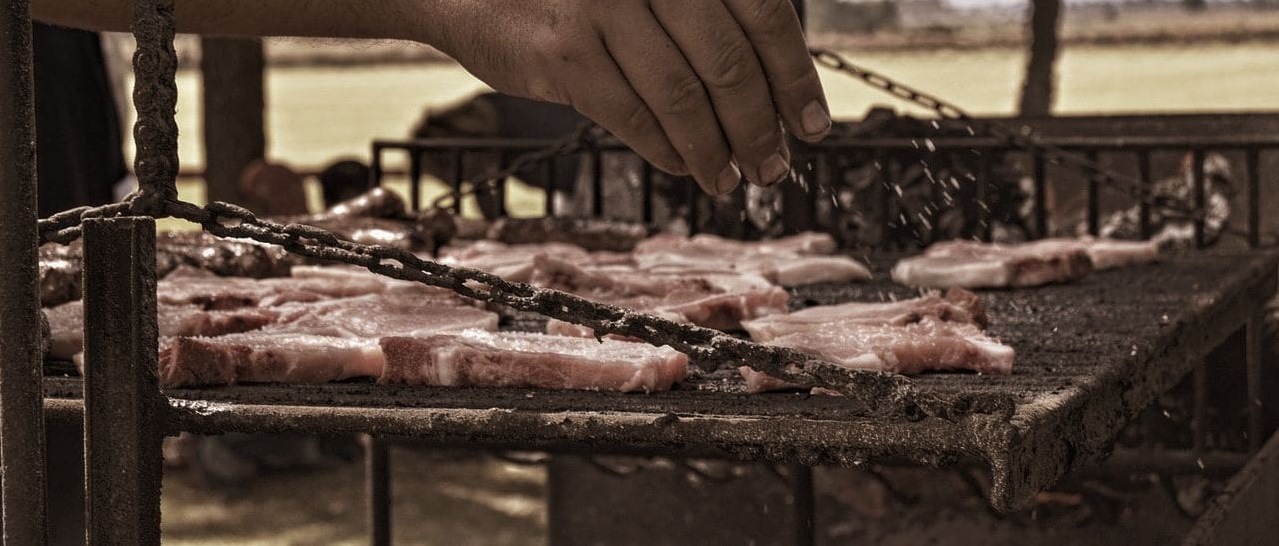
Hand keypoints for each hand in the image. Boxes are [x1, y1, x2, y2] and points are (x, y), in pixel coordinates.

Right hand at [420, 0, 831, 195]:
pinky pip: (633, 115)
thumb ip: (701, 16)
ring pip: (683, 96)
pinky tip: (683, 166)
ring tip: (731, 179)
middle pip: (728, 62)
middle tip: (774, 166)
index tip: (812, 125)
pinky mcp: (564, 51)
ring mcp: (603, 7)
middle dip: (760, 127)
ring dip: (715, 149)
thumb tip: (770, 89)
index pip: (763, 13)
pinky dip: (667, 149)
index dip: (795, 77)